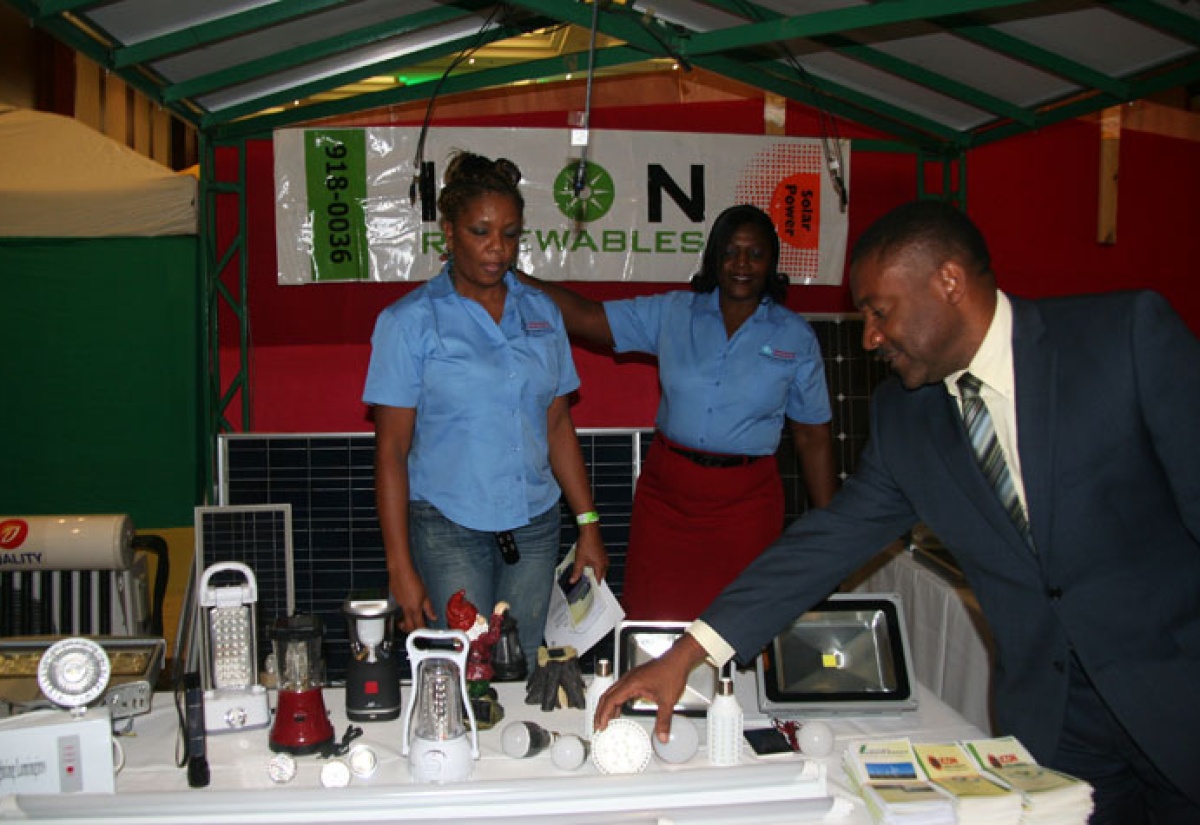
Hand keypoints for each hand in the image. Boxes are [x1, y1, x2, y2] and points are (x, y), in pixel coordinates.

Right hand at [391, 570, 435, 633]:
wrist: (400, 572)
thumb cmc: (413, 580)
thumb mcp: (425, 595)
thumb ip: (429, 608)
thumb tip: (433, 617)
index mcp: (414, 608)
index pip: (418, 625)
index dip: (422, 631)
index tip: (424, 633)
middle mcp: (406, 608)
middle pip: (408, 626)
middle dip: (411, 631)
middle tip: (415, 630)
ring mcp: (399, 604)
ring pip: (403, 617)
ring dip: (406, 621)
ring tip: (410, 619)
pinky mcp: (395, 599)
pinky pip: (400, 607)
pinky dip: (404, 609)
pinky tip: (407, 602)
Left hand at [572, 528, 607, 581]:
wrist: (590, 531)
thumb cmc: (586, 545)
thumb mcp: (579, 560)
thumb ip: (576, 572)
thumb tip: (572, 581)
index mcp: (601, 566)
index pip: (599, 579)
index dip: (594, 585)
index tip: (589, 589)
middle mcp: (605, 562)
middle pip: (601, 574)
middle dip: (595, 578)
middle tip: (587, 582)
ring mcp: (604, 557)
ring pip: (601, 568)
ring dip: (595, 571)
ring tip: (587, 574)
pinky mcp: (602, 552)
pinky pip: (601, 562)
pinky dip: (596, 565)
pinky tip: (589, 564)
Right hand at [593, 634, 707, 742]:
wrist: (677, 660)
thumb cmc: (671, 672)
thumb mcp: (667, 701)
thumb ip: (663, 720)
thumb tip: (662, 735)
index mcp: (631, 684)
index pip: (611, 700)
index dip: (604, 714)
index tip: (601, 725)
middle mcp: (628, 679)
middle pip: (607, 696)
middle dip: (600, 712)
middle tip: (598, 725)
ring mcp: (631, 678)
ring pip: (612, 693)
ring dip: (607, 707)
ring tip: (606, 721)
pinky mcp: (635, 678)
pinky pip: (619, 691)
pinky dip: (616, 702)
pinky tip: (619, 710)